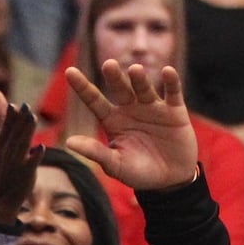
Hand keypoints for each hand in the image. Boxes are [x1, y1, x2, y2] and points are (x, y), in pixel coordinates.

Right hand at [0, 87, 42, 226]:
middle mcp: (6, 151)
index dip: (10, 117)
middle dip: (19, 122)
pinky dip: (35, 156)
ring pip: (21, 146)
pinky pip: (30, 164)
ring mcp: (15, 163)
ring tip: (32, 120)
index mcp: (1, 140)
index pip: (5, 126)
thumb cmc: (2, 163)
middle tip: (25, 107)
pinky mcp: (25, 174)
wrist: (0, 196)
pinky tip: (41, 148)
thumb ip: (0, 114)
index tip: (16, 105)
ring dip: (26, 133)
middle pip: (14, 134)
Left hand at [63, 61, 197, 191]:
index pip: (94, 100)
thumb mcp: (115, 165)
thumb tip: (69, 142)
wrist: (170, 180)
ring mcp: (152, 107)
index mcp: (112, 120)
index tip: (69, 71)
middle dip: (115, 77)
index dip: (82, 87)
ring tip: (135, 70)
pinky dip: (171, 82)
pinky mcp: (174, 111)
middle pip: (120, 89)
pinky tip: (167, 72)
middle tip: (108, 65)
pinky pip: (173, 93)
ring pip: (144, 89)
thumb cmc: (139, 173)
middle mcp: (131, 109)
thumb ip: (95, 152)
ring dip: (140, 79)